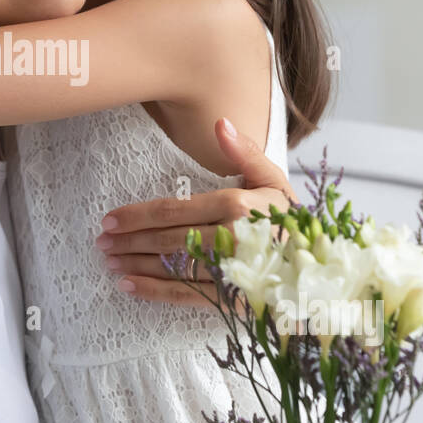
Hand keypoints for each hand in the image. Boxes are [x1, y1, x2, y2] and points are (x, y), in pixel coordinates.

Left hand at [98, 116, 298, 308]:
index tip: (110, 218)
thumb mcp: (273, 179)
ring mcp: (230, 272)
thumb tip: (219, 123)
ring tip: (109, 260)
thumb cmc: (289, 217)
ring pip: (171, 267)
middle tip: (101, 240)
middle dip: (129, 240)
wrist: (320, 265)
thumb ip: (245, 152)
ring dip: (135, 264)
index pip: (174, 210)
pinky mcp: (232, 299)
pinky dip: (154, 291)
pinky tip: (128, 285)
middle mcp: (231, 240)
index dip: (138, 214)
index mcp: (237, 206)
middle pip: (167, 239)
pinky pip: (186, 295)